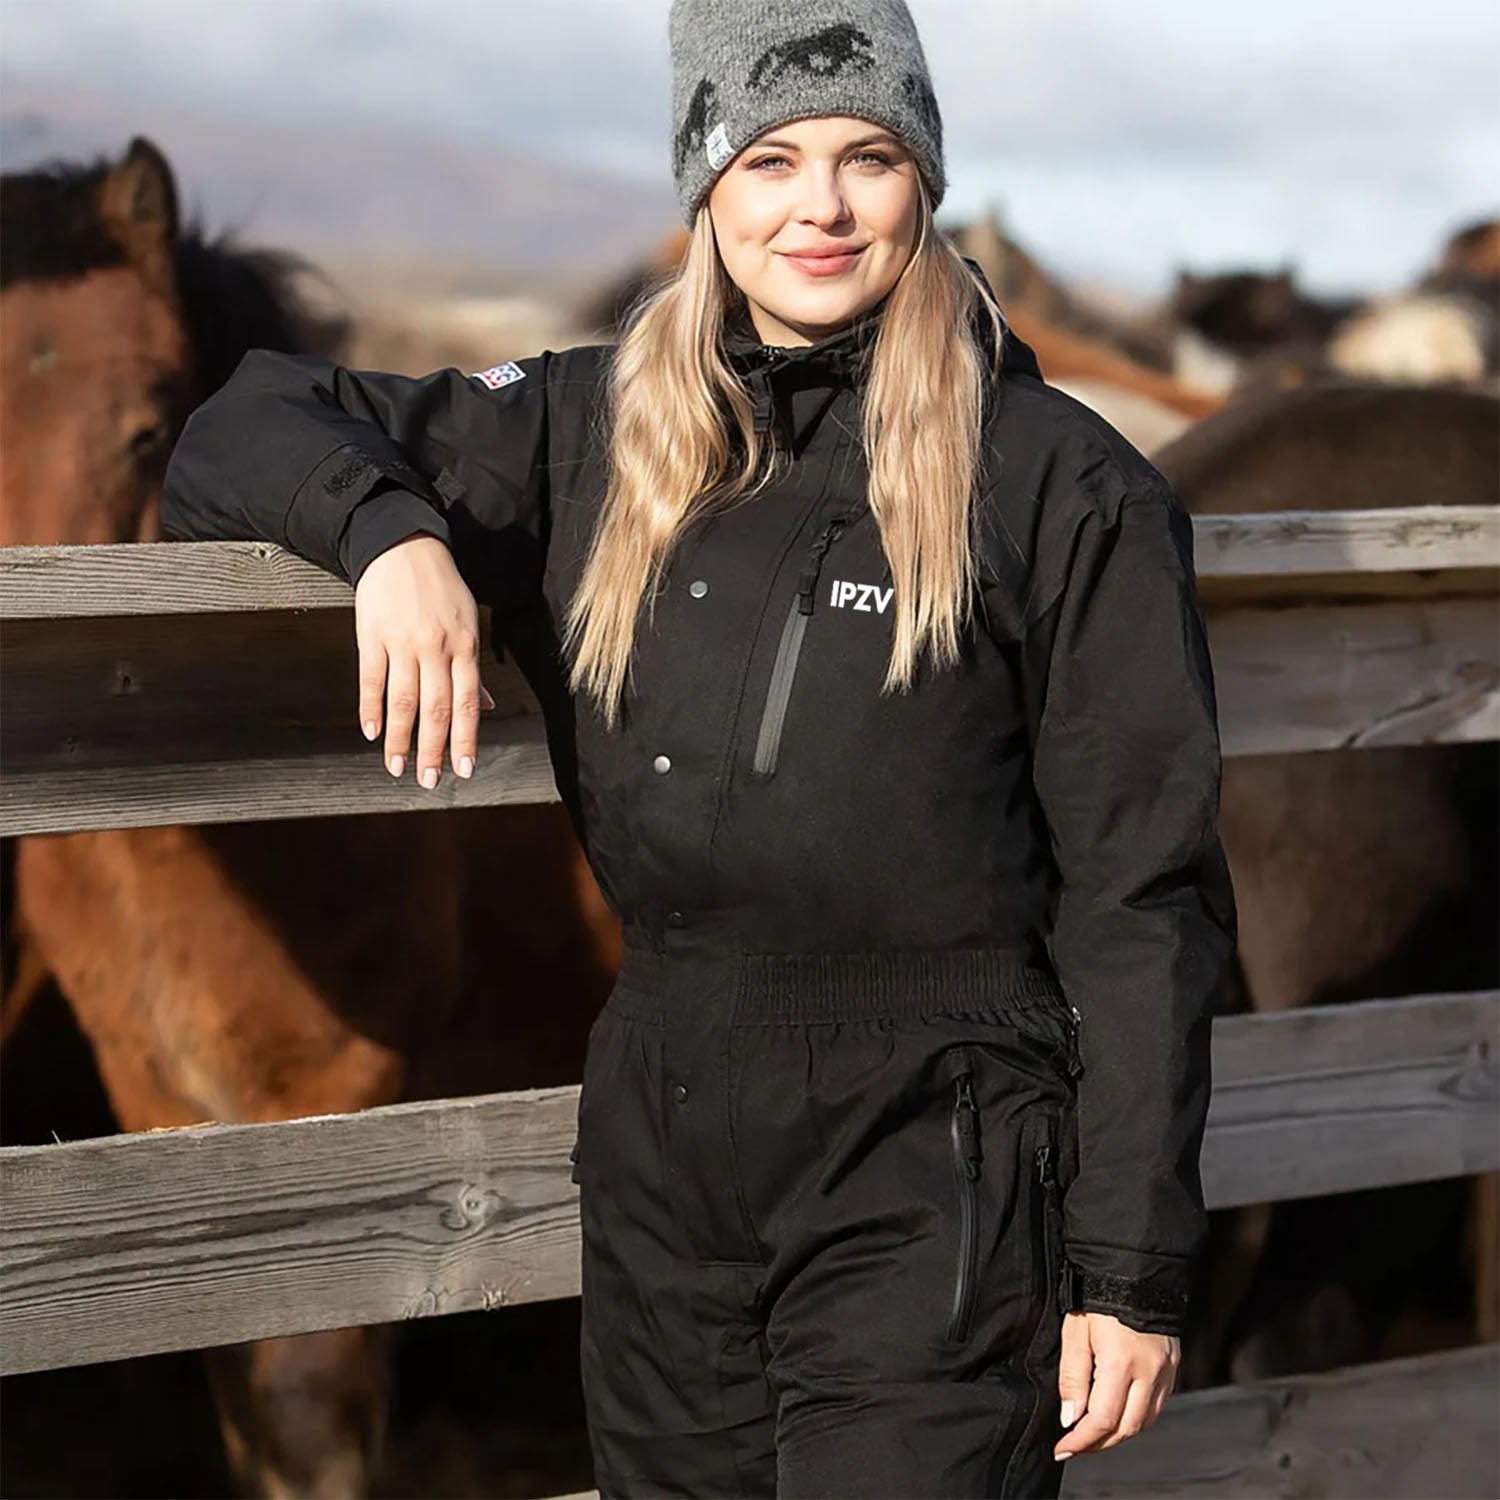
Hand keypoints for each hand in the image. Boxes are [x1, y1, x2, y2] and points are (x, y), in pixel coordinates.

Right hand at [354, 534, 494, 786]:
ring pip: (402, 700)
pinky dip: (370, 708)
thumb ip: (473, 669)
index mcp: (464, 646)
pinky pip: (371, 678)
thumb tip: (488, 708)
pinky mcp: (372, 634)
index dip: (466, 739)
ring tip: (396, 767)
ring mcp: (403, 641)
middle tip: (429, 781)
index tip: (464, 770)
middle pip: (435, 708)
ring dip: (399, 739)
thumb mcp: (468, 624)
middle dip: (433, 749)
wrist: (403, 545)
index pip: (467, 703)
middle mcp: (436, 647)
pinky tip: (372, 732)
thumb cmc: (441, 589)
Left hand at [1054, 1310, 1178, 1459]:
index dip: (1081, 1440)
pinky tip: (1118, 1414)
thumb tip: (1071, 1418)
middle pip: (1127, 1429)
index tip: (1062, 1448)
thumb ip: (1073, 1377)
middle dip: (1099, 1443)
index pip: (1102, 1419)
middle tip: (1076, 1446)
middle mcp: (1150, 1372)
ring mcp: (1166, 1371)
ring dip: (1119, 1434)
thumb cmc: (1098, 1296)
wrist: (1134, 1270)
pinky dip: (1137, 1418)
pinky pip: (1156, 1406)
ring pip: (1145, 1422)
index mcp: (1122, 1363)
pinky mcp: (1173, 1367)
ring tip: (1094, 1434)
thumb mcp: (1075, 1331)